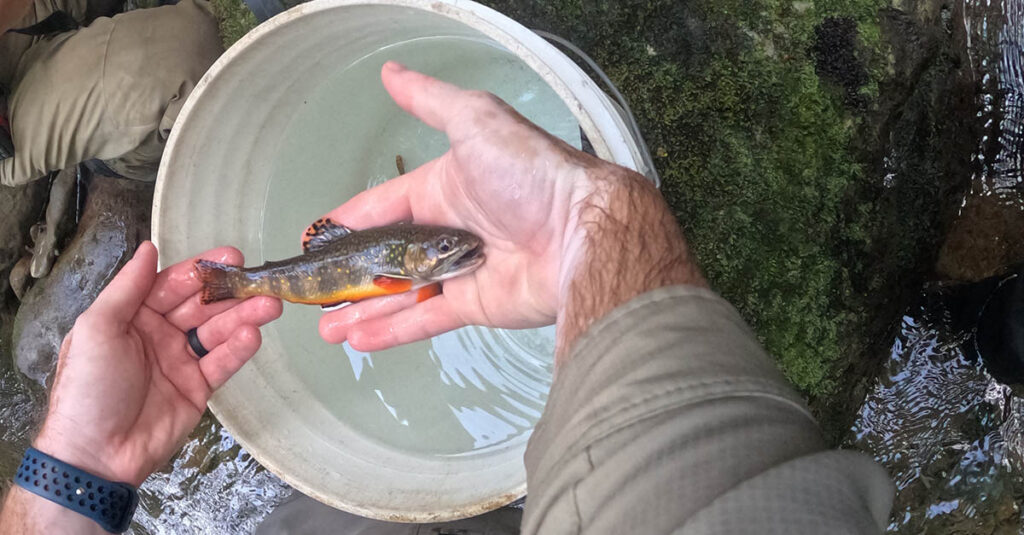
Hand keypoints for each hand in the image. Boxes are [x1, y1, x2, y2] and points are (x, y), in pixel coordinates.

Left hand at [33, 242, 281, 485]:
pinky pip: (221, 363)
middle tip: (261, 281)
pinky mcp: (198, 388)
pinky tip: (253, 336)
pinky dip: (238, 349)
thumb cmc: (89, 387)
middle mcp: (159, 333)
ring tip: (271, 305)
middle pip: (202, 305)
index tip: (232, 257)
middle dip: (231, 292)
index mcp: (132, 316)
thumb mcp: (96, 329)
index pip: (173, 284)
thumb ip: (127, 288)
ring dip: (244, 316)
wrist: (96, 453)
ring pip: (218, 331)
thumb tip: (148, 248)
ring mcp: (180, 361)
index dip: (202, 270)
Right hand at [313, 62, 624, 350]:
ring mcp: (462, 271)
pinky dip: (392, 331)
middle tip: (315, 291)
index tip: (316, 238)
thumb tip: (390, 72)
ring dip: (364, 310)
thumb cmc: (529, 172)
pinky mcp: (475, 305)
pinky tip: (357, 340)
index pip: (386, 205)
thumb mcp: (476, 121)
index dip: (351, 221)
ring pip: (402, 293)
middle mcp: (451, 230)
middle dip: (352, 274)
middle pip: (390, 255)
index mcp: (446, 188)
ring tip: (325, 325)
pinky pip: (426, 319)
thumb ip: (430, 101)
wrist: (581, 230)